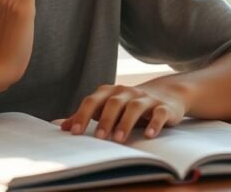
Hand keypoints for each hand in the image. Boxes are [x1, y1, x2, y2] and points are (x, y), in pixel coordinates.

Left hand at [60, 84, 186, 141]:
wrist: (167, 94)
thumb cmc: (129, 105)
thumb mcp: (107, 107)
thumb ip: (87, 115)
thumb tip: (63, 127)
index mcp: (110, 92)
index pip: (93, 101)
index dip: (82, 115)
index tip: (74, 132)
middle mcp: (127, 92)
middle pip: (113, 102)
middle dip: (105, 120)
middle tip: (98, 138)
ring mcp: (146, 98)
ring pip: (135, 106)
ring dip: (126, 122)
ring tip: (119, 139)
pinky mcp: (163, 107)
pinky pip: (159, 113)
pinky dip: (154, 123)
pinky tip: (149, 135)